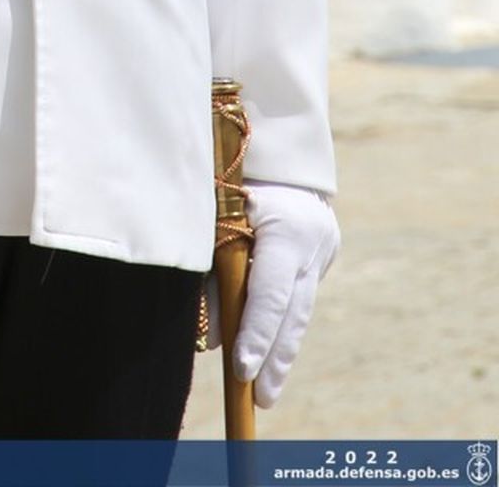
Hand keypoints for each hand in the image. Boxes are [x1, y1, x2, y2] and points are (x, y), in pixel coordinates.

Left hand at [203, 181, 339, 407]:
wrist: (278, 133)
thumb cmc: (231, 166)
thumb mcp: (216, 209)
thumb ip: (212, 266)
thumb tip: (209, 333)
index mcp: (286, 226)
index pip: (269, 293)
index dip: (254, 333)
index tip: (241, 369)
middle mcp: (312, 240)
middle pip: (293, 311)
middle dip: (274, 358)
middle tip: (259, 398)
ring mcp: (323, 245)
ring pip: (301, 308)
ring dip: (283, 349)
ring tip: (267, 390)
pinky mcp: (323, 248)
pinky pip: (301, 292)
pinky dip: (285, 321)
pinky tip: (273, 350)